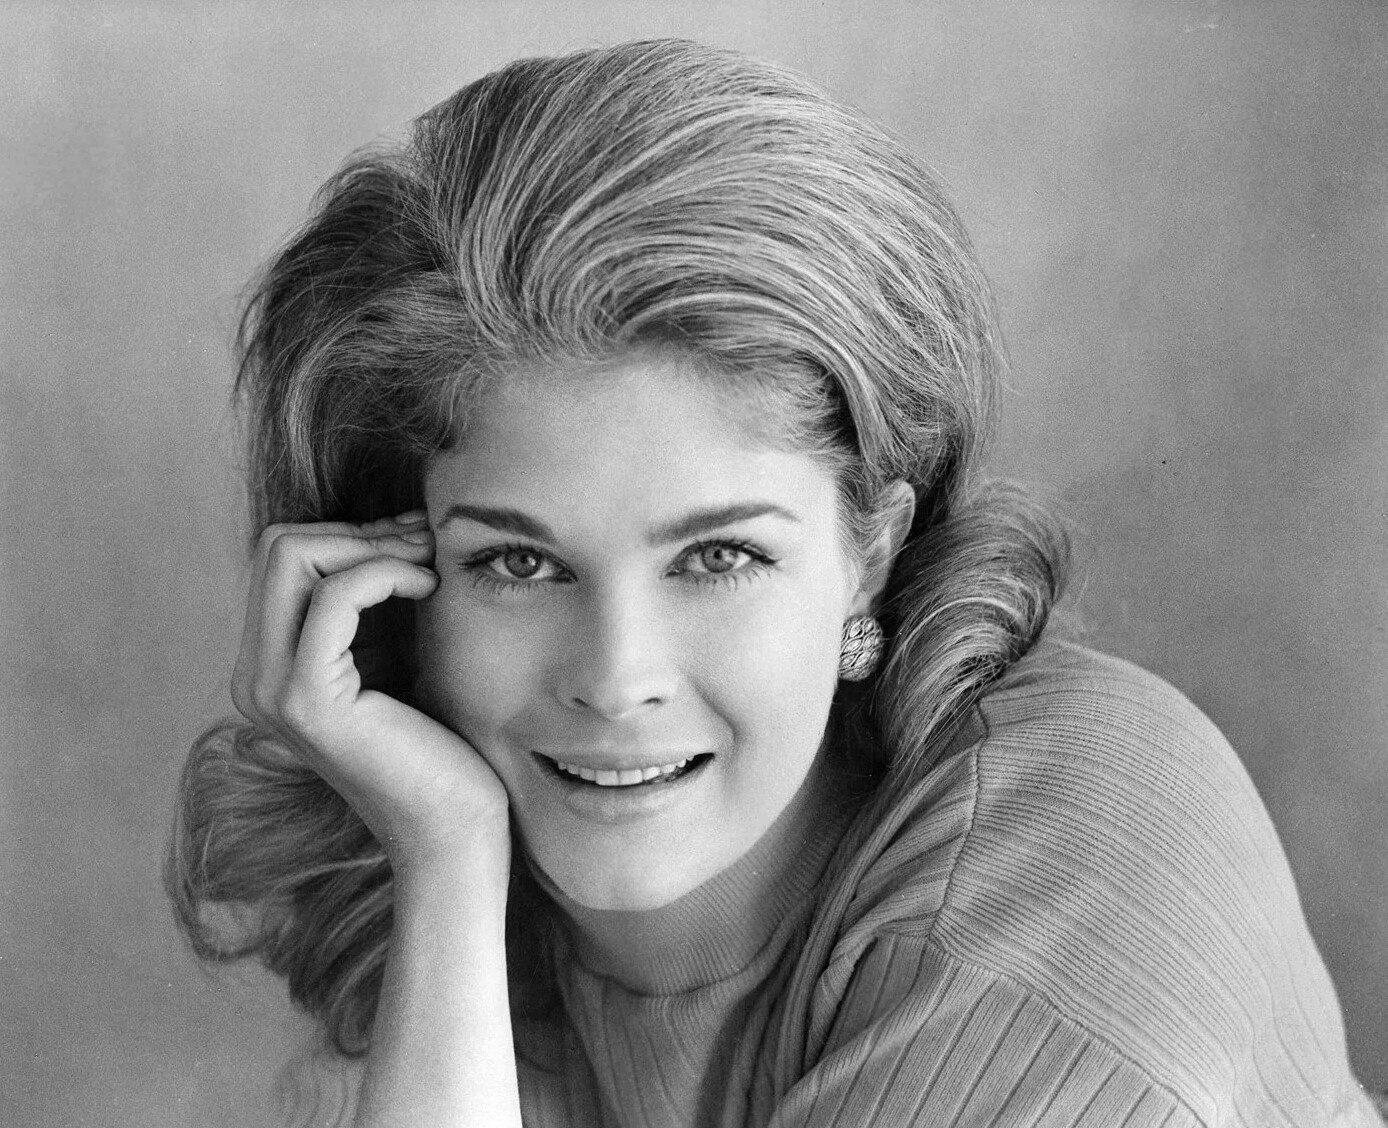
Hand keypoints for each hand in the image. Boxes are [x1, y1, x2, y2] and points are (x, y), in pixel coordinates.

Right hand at [231, 511, 509, 877]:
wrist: (454, 829)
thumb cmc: (440, 741)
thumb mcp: (398, 653)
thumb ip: (374, 602)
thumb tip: (395, 523)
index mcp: (269, 665)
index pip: (282, 556)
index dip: (350, 531)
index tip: (414, 539)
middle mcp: (254, 676)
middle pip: (278, 545)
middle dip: (358, 529)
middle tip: (423, 544)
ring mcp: (272, 689)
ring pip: (293, 556)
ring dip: (374, 543)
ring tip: (430, 563)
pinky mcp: (308, 700)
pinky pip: (335, 595)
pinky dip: (386, 573)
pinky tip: (429, 586)